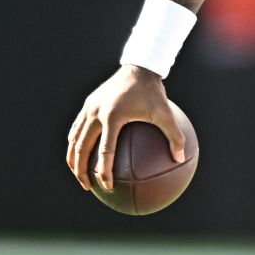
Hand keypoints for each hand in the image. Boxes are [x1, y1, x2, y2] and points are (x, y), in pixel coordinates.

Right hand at [65, 65, 185, 191]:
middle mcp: (96, 113)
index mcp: (113, 117)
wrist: (139, 67)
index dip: (104, 172)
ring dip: (74, 159)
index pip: (104, 152)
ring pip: (74, 139)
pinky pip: (77, 128)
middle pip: (81, 148)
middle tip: (88, 187)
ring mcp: (89, 108)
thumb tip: (180, 159)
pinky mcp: (88, 104)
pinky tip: (82, 154)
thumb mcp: (166, 114)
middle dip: (81, 171)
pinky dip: (76, 143)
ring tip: (80, 174)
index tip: (107, 186)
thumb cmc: (154, 92)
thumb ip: (174, 136)